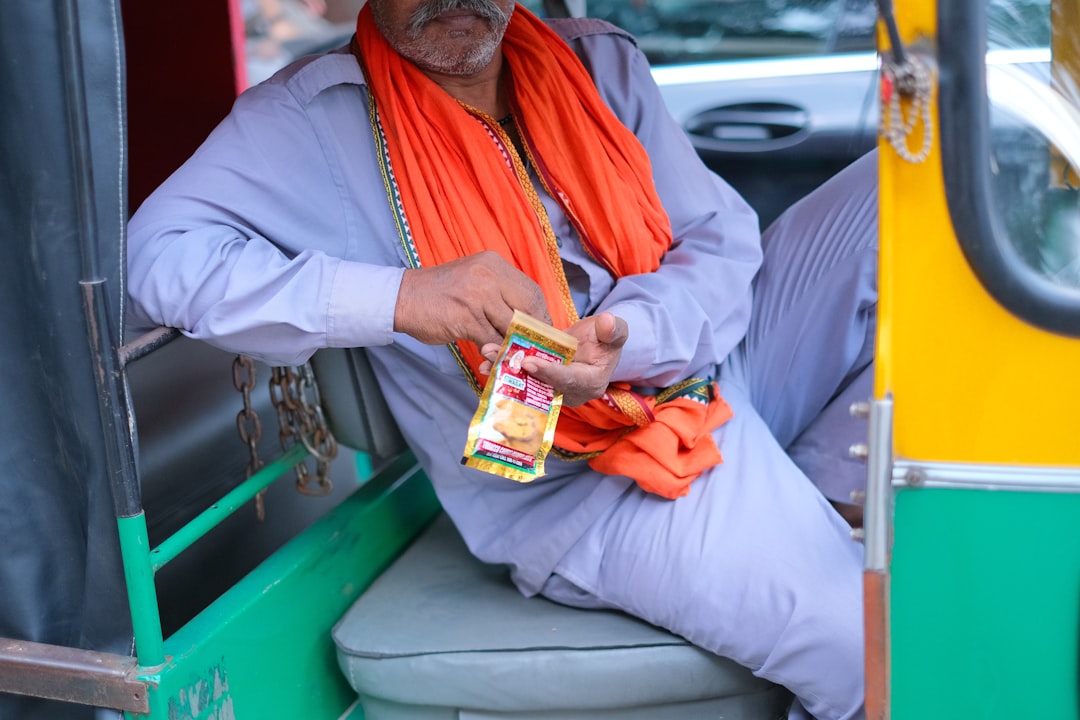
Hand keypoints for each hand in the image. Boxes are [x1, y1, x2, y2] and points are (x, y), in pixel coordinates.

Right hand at [394, 251, 549, 347]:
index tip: (542, 332)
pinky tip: (491, 357)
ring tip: (513, 355)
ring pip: (512, 326)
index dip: (541, 314)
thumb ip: (499, 293)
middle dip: (534, 332)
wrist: (403, 297)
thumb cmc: (439, 293)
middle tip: (534, 348)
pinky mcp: (467, 318)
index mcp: (494, 264)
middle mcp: (489, 276)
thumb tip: (526, 317)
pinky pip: (492, 340)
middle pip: (528, 308)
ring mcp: (478, 296)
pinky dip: (495, 352)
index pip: (531, 291)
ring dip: (513, 344)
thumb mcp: (474, 279)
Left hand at [480, 312, 628, 406]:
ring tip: (486, 357)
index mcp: (591, 382)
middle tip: (495, 358)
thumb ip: (614, 329)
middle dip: (518, 372)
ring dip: (506, 370)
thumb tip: (608, 322)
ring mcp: (554, 390)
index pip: (569, 380)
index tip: (529, 362)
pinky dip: (506, 369)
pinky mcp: (542, 383)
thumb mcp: (615, 330)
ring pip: (529, 382)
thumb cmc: (605, 338)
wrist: (594, 344)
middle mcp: (571, 392)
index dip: (549, 372)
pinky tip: (487, 360)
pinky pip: (524, 378)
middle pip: (543, 385)